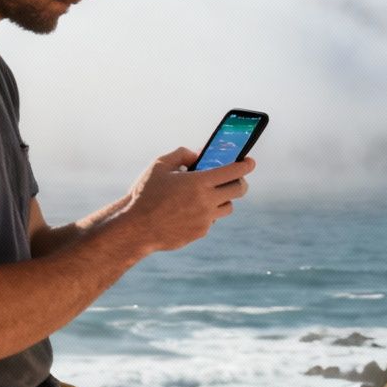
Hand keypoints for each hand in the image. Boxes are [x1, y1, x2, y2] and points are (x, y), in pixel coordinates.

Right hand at [119, 148, 257, 252]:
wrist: (136, 228)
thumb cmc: (145, 194)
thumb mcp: (159, 166)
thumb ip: (181, 154)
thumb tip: (198, 154)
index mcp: (199, 181)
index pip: (233, 171)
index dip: (245, 165)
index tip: (250, 162)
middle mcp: (207, 201)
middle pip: (239, 190)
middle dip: (240, 181)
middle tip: (236, 178)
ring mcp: (205, 218)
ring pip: (228, 207)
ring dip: (224, 198)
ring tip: (211, 194)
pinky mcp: (201, 232)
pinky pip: (212, 220)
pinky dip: (207, 213)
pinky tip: (192, 210)